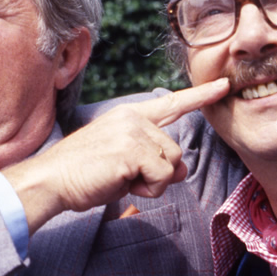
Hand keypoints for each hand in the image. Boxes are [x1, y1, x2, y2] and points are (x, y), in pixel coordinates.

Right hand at [2, 78, 230, 232]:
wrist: (51, 180)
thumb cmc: (84, 174)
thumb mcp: (126, 164)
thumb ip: (155, 161)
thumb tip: (183, 169)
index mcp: (130, 115)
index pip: (172, 103)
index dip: (201, 96)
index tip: (224, 85)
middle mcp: (134, 118)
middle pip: (175, 151)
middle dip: (158, 174)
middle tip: (126, 178)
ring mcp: (132, 132)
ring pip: (171, 165)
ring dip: (152, 183)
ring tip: (121, 179)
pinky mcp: (131, 150)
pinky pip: (161, 177)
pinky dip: (147, 190)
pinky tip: (121, 183)